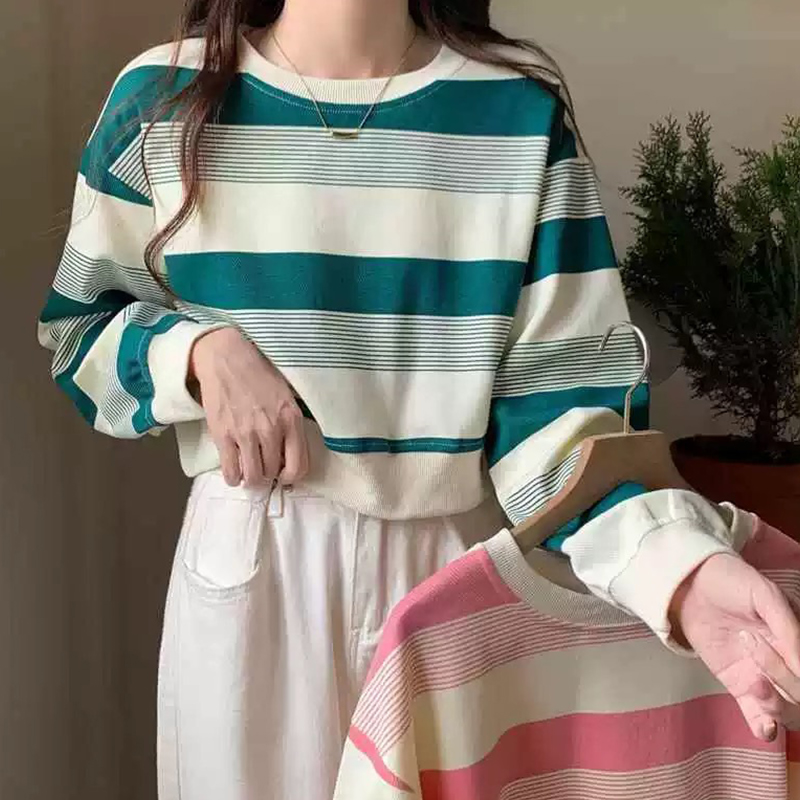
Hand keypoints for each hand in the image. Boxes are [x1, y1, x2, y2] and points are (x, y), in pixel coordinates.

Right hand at [189, 328, 309, 487]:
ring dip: (252, 478)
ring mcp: (246, 433)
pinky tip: (234, 470)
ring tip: (249, 469)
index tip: (283, 473)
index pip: (299, 466)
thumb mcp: (287, 396)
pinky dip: (233, 477)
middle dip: (269, 473)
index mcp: (291, 419)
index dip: (291, 476)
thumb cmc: (258, 375)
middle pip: (273, 472)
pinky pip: (231, 471)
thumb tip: (288, 454)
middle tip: (262, 465)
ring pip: (254, 476)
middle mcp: (272, 429)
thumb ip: (291, 424)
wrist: (226, 358)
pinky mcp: (223, 435)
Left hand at [671, 553, 799, 740]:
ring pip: (785, 710)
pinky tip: (764, 727)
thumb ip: (787, 627)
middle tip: (753, 643)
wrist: (691, 582)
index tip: (792, 662)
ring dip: (776, 705)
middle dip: (785, 678)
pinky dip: (764, 727)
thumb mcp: (765, 595)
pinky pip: (758, 716)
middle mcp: (786, 661)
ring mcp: (764, 675)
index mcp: (797, 639)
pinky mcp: (739, 685)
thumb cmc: (732, 581)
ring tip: (754, 682)